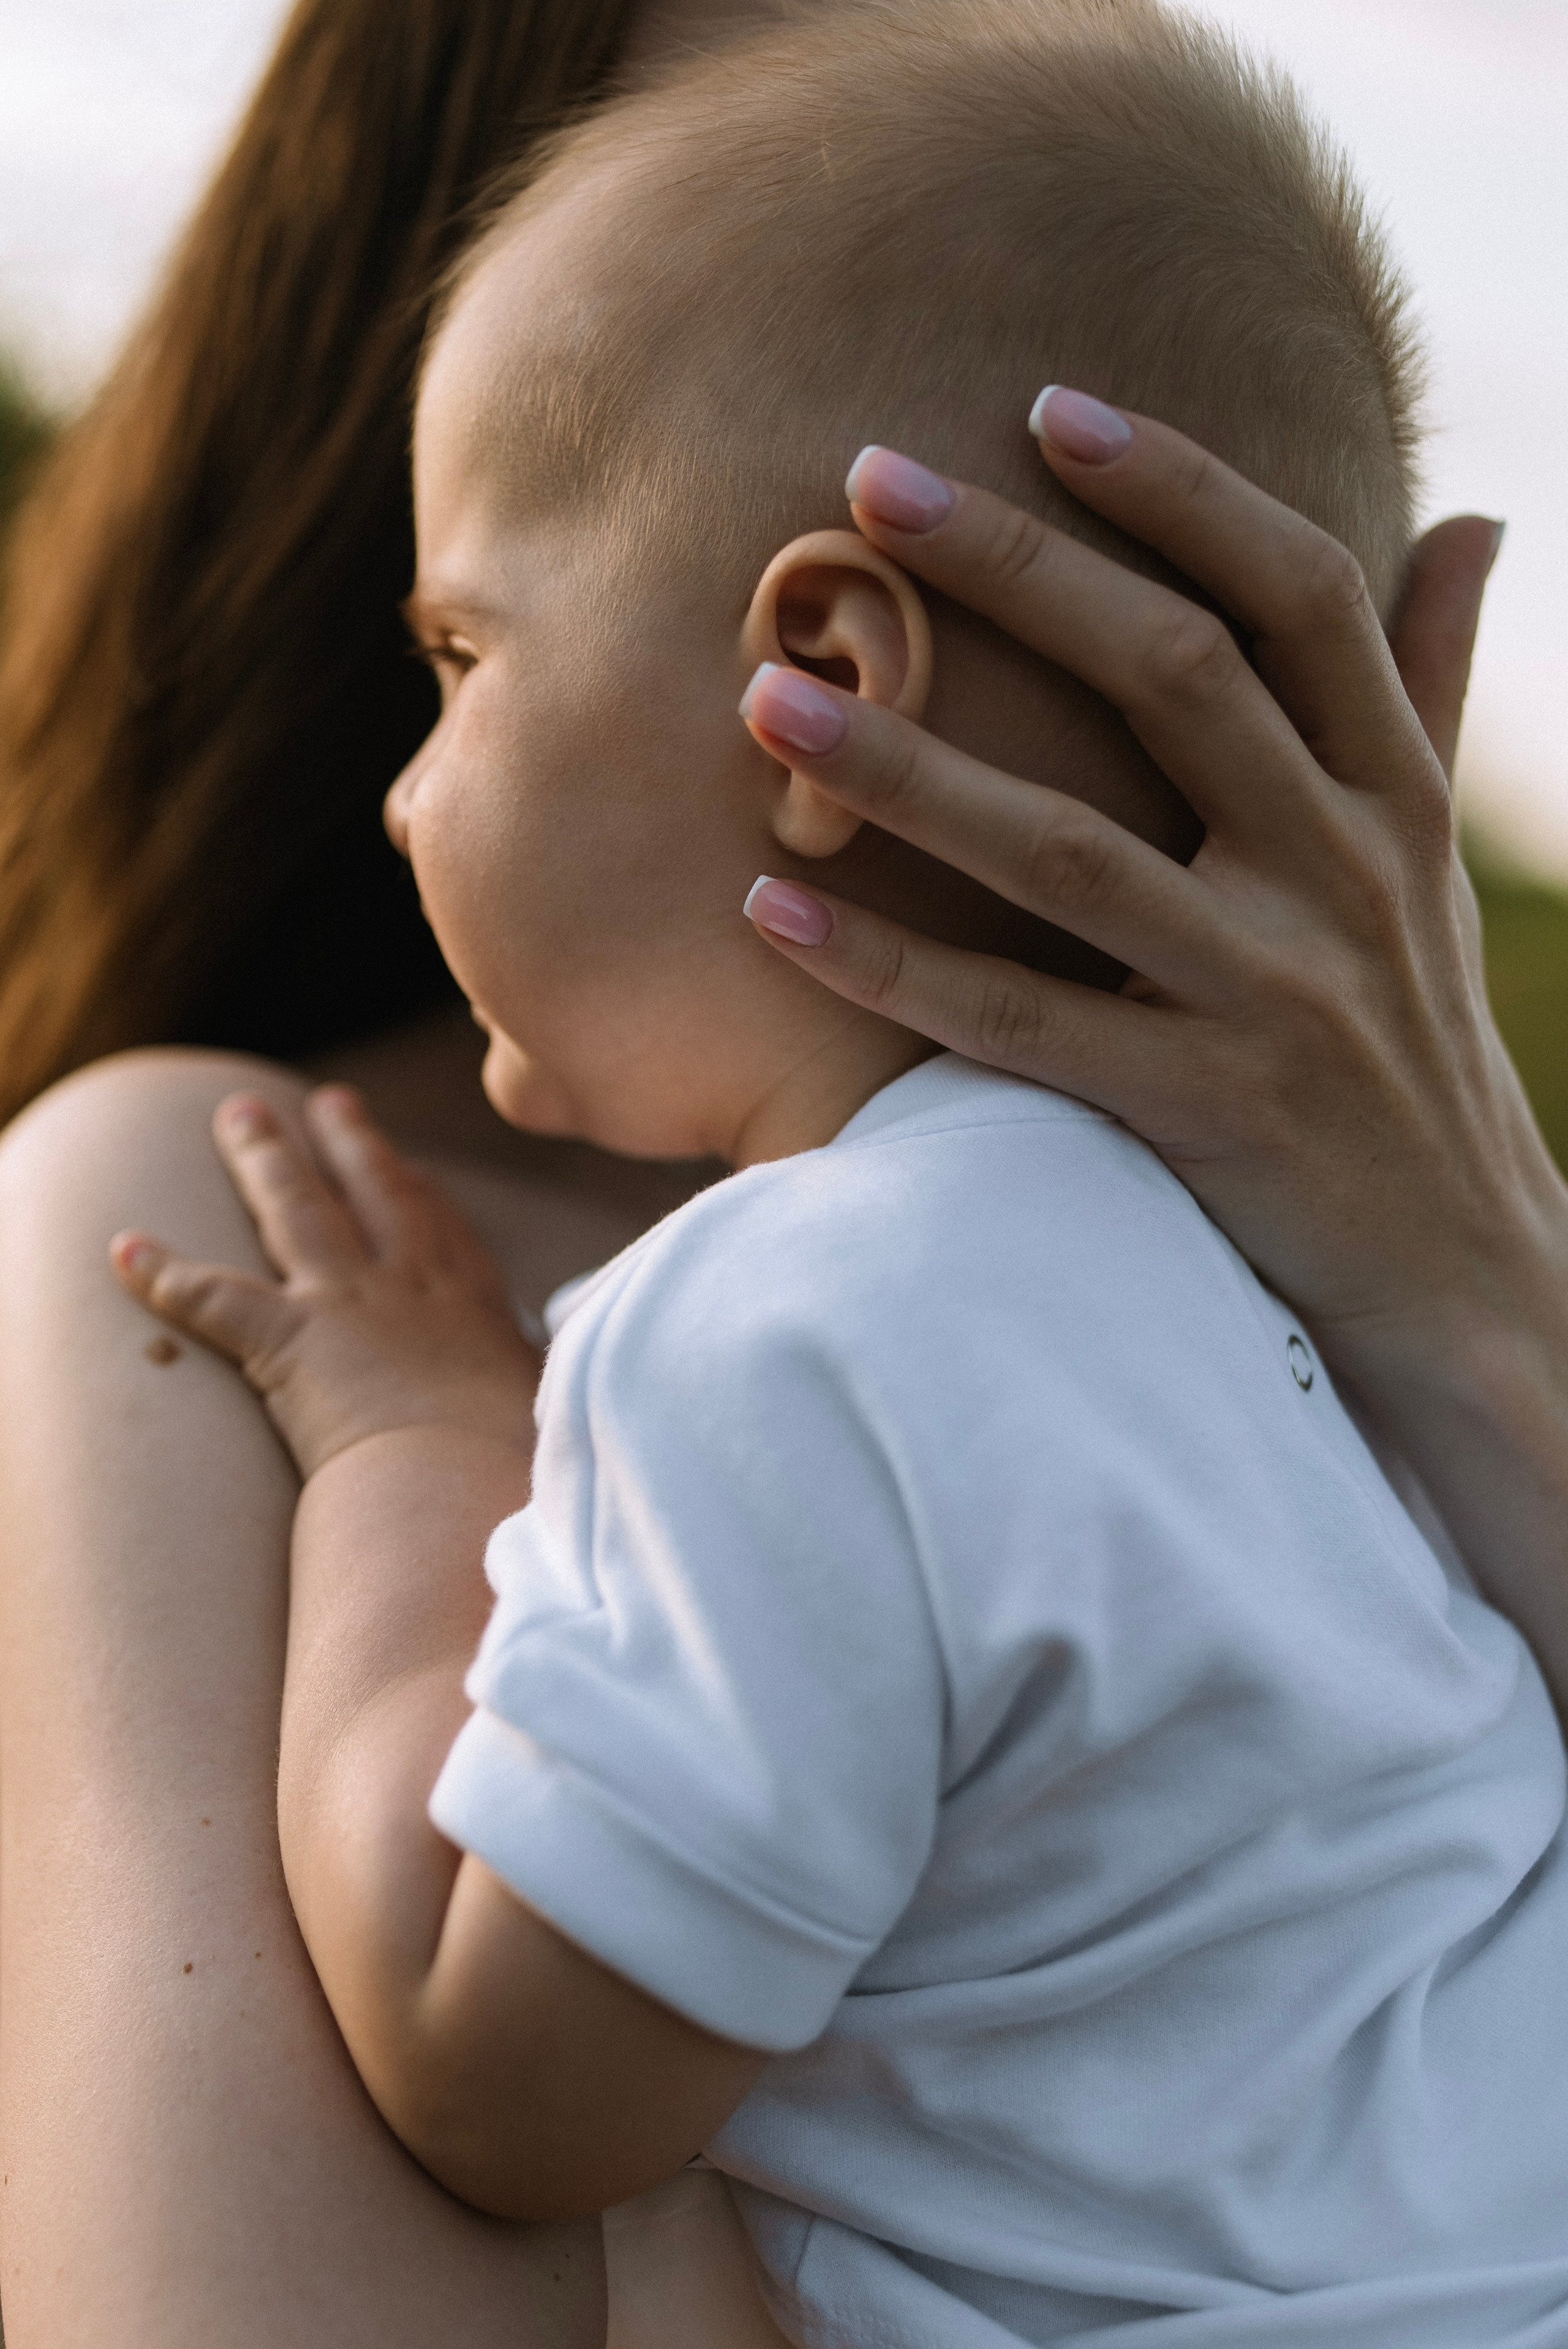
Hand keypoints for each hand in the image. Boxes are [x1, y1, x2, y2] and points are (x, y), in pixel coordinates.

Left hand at [111, 1085, 538, 1480]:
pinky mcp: (290, 1338)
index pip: (443, 1230)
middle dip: (347, 1141)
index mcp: (473, 1307)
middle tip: (325, 1101)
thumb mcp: (540, 1423)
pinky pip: (212, 1298)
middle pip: (374, 1191)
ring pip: (296, 1210)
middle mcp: (410, 1285)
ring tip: (238, 1113)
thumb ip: (534, 1406)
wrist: (466, 1477)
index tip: (404, 1166)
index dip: (419, 1192)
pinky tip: (123, 1249)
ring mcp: (348, 1302)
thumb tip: (555, 1418)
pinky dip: (164, 1273)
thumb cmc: (511, 1467)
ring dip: (265, 1157)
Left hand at [740, 407, 1563, 1377]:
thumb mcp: (1433, 865)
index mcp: (1395, 798)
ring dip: (911, 767)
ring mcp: (1271, 999)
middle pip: (1177, 678)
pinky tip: (770, 908)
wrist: (1463, 1277)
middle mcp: (1343, 876)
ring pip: (1069, 855)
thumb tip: (1474, 519)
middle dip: (1019, 568)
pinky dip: (890, 968)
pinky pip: (1017, 1028)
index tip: (1049, 407)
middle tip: (867, 478)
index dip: (1183, 488)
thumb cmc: (1413, 1048)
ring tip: (768, 695)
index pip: (1303, 594)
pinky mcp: (1200, 1116)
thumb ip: (1431, 689)